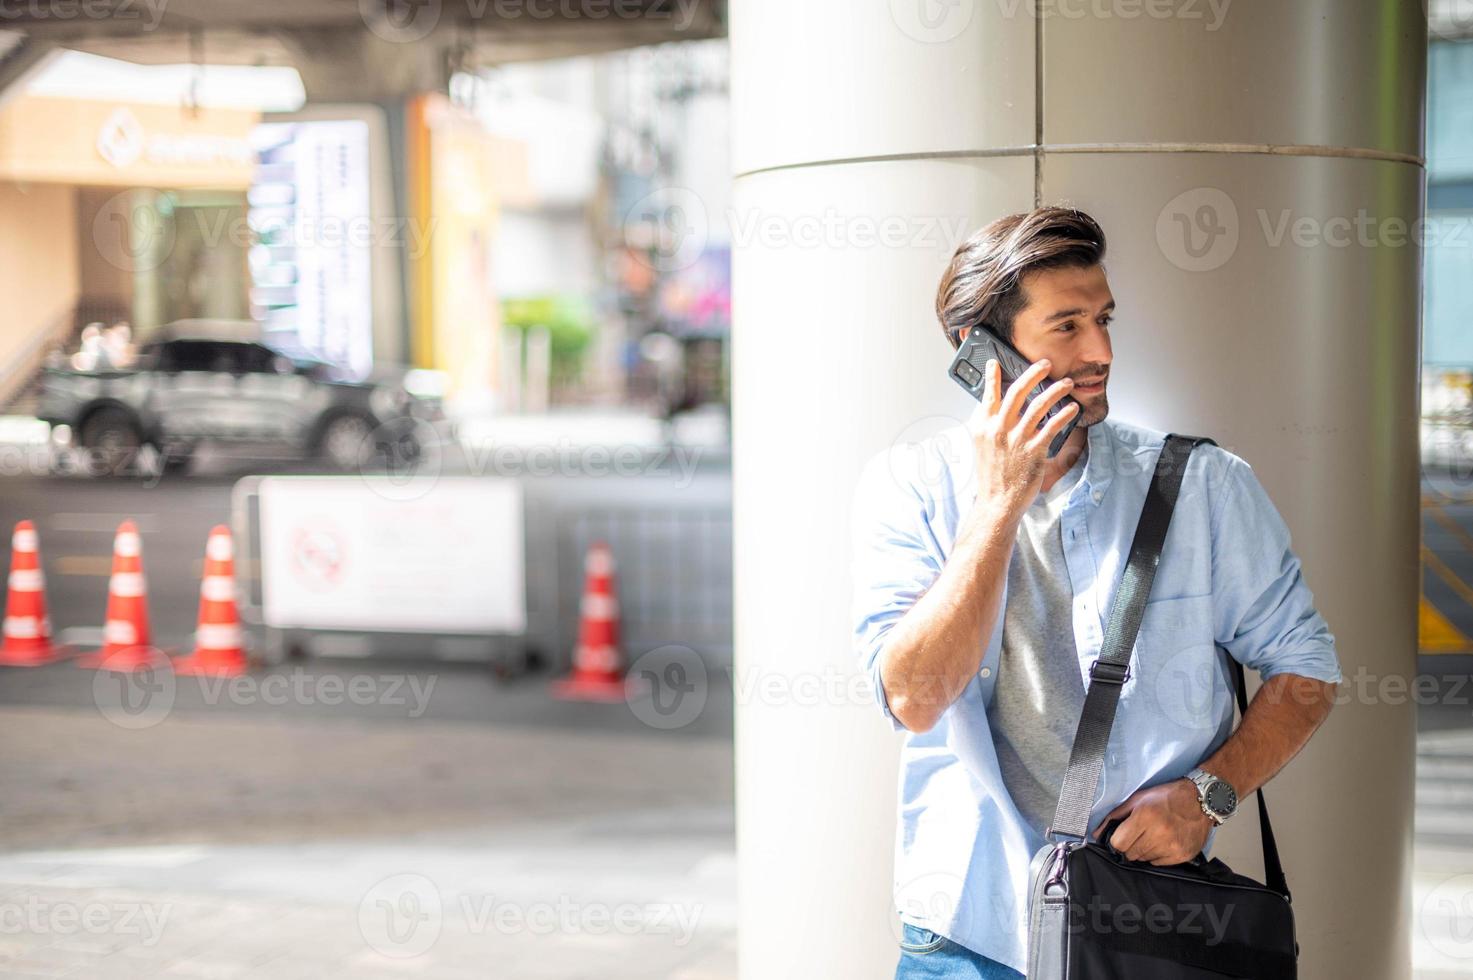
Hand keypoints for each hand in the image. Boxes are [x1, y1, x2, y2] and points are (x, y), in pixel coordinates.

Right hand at [965, 357, 1078, 524]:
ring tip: (1066, 384)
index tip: (996, 362)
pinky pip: (1052, 427)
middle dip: (1033, 374)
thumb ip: (989, 426)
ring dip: (1055, 391)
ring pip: (1038, 406)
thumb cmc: (992, 476)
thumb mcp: (982, 447)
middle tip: (1045, 364)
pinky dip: (1064, 415)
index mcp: (983, 427)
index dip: (992, 377)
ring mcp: (1017, 440)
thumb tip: (996, 409)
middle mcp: (999, 429)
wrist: (997, 502)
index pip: (988, 395)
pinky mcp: (1034, 451)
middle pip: (1017, 392)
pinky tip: (1071, 408)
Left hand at [1091, 779, 1212, 865]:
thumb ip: (1114, 816)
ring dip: (1144, 850)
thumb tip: (1096, 833)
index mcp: (1144, 816)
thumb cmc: (1166, 797)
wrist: (1200, 801)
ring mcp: (1172, 846)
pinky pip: (1158, 863)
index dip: (1116, 842)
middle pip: (1130, 854)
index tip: (1121, 837)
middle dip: (1130, 846)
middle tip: (1139, 834)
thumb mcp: (1137, 799)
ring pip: (1143, 859)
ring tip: (1153, 835)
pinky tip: (1164, 841)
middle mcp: (1158, 833)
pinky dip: (1157, 855)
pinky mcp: (1182, 855)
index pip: (1118, 844)